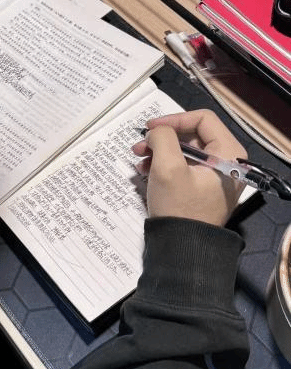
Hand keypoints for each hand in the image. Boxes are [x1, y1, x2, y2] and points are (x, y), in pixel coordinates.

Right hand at [131, 109, 246, 225]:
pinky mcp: (203, 189)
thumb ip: (163, 138)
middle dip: (163, 138)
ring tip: (139, 159)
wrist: (182, 249)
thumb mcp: (168, 167)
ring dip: (160, 151)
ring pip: (185, 150)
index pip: (203, 119)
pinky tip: (146, 171)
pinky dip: (165, 164)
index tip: (149, 128)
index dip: (174, 119)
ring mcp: (215, 177)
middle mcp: (227, 162)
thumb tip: (157, 132)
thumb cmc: (179, 207)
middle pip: (193, 135)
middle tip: (140, 145)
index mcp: (229, 153)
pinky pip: (184, 167)